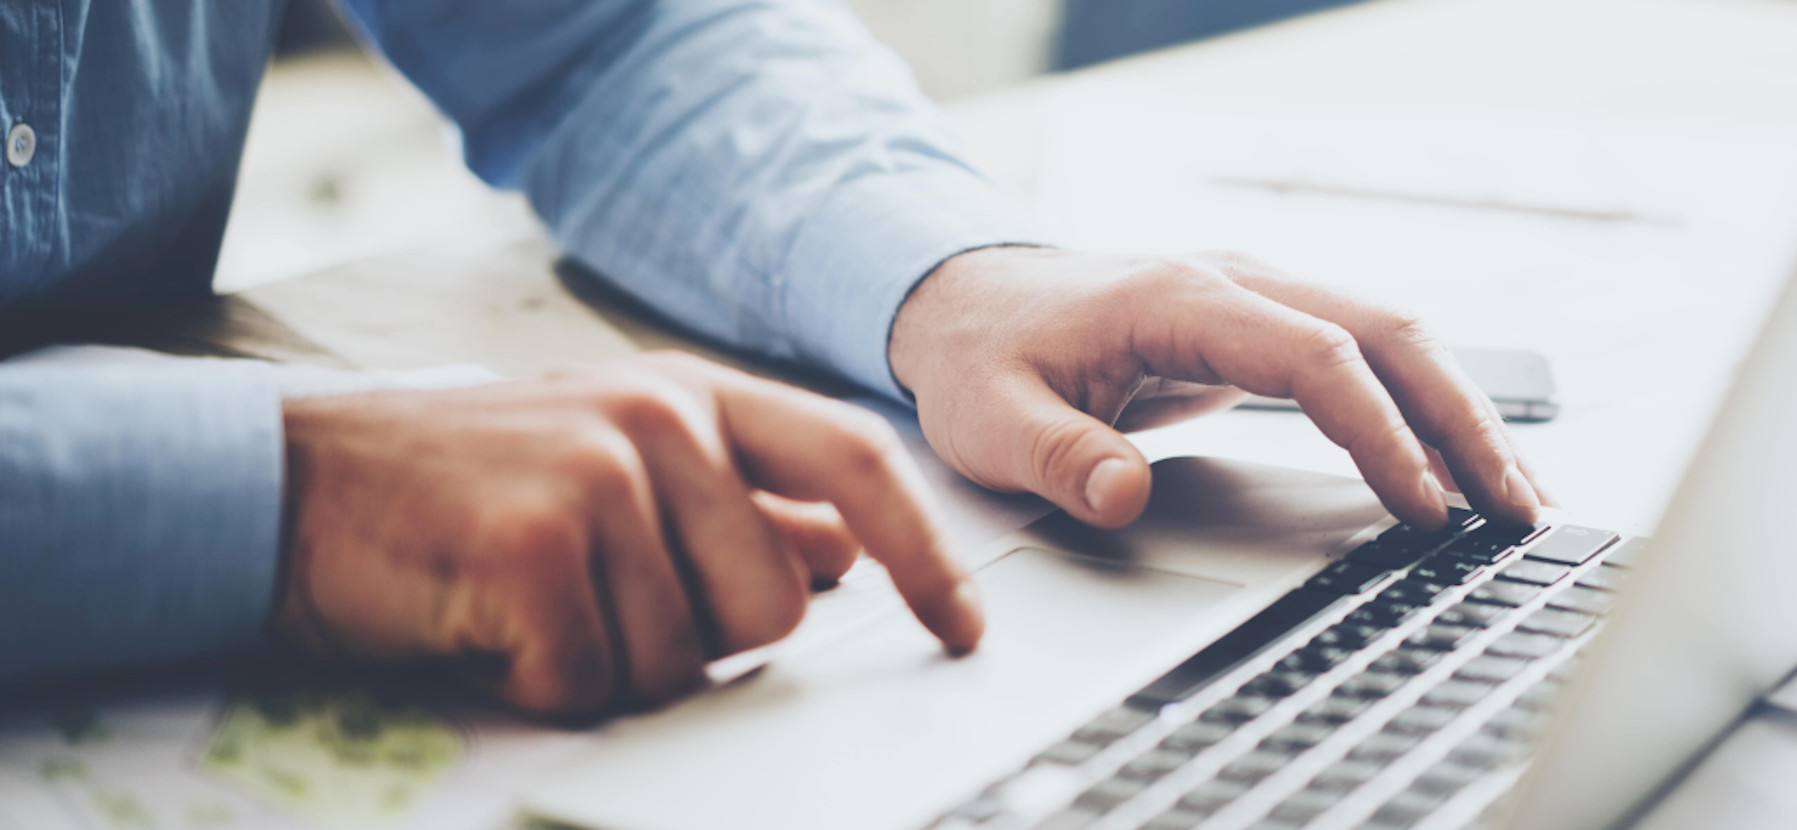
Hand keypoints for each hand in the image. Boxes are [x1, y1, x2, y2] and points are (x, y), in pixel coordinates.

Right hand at [273, 352, 980, 715]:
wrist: (284, 486)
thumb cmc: (458, 487)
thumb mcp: (615, 463)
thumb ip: (735, 500)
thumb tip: (841, 550)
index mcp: (694, 396)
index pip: (856, 465)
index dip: (925, 553)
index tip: (962, 626)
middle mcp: (661, 417)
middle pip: (775, 603)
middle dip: (698, 640)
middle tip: (600, 608)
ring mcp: (601, 472)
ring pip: (685, 657)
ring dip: (608, 666)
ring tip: (532, 608)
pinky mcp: (537, 541)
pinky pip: (596, 679)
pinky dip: (542, 685)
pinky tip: (490, 629)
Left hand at [889, 247, 1554, 530]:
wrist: (968, 298)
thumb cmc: (985, 356)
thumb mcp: (992, 419)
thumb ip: (1058, 457)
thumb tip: (1123, 494)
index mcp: (1182, 297)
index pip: (1316, 357)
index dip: (1378, 432)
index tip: (1422, 504)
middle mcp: (1239, 282)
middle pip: (1388, 334)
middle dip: (1464, 420)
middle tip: (1518, 507)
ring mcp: (1260, 298)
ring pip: (1395, 338)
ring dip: (1462, 412)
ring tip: (1519, 496)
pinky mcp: (1267, 327)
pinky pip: (1369, 357)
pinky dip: (1425, 406)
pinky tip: (1460, 463)